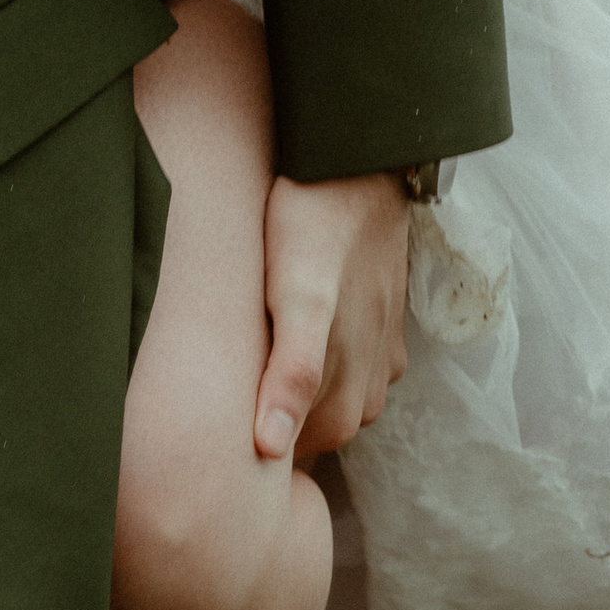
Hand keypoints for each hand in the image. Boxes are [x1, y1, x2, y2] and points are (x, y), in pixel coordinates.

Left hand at [256, 170, 409, 463]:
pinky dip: (329, 365)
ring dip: (308, 397)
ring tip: (257, 377)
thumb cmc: (315, 222)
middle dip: (287, 426)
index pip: (308, 446)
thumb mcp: (298, 297)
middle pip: (328, 424)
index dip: (270, 451)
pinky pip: (360, 362)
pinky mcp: (385, 314)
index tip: (225, 442)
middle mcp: (375, 370)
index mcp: (351, 378)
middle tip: (230, 409)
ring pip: (345, 395)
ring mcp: (383, 342)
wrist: (357, 158)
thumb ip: (293, 370)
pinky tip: (296, 341)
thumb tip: (272, 447)